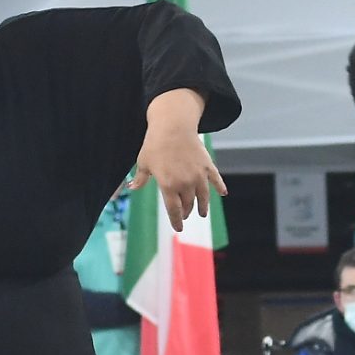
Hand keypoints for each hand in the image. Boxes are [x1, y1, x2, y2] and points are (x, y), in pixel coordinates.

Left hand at [136, 92, 225, 229]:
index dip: (176, 221)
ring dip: (203, 206)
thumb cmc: (155, 143)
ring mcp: (198, 175)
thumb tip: (132, 188)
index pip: (173, 210)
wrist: (173, 126)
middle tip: (185, 214)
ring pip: (203, 197)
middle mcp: (185, 184)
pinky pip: (216, 180)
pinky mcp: (207, 166)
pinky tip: (223, 194)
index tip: (178, 228)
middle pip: (188, 204)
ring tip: (203, 213)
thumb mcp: (143, 162)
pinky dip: (220, 187)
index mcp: (168, 186)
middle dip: (186, 211)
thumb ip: (140, 178)